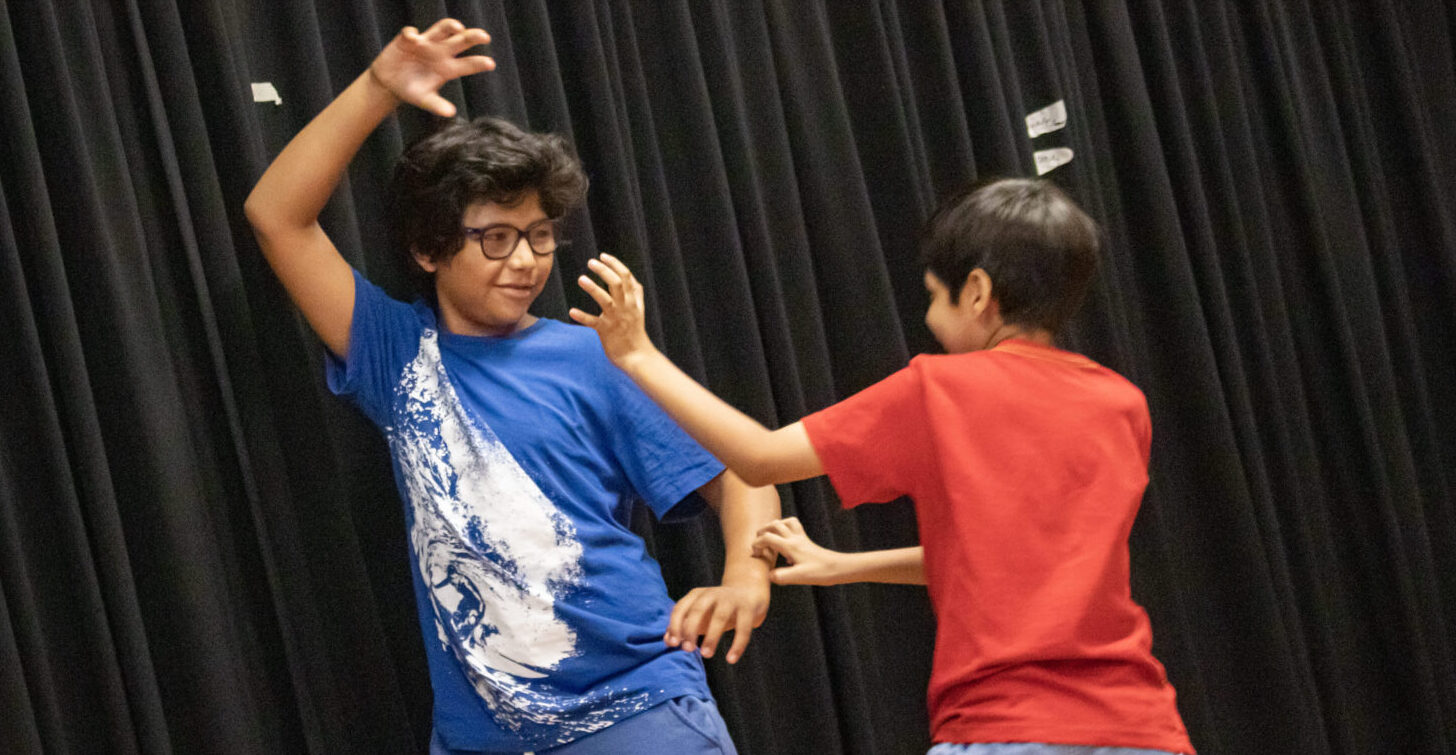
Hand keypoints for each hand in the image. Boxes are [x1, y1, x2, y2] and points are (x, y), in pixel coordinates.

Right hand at [370, 19, 494, 116]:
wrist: (390, 83)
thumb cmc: (412, 90)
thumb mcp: (424, 99)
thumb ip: (437, 105)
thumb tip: (451, 113)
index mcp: (448, 68)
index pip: (467, 64)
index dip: (478, 63)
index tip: (491, 64)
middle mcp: (440, 52)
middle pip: (460, 41)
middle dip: (472, 37)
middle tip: (484, 37)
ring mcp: (425, 43)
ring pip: (441, 30)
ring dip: (449, 27)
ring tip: (458, 27)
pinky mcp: (407, 40)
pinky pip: (410, 34)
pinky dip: (411, 34)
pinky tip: (412, 39)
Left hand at [569, 254, 655, 367]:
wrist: (637, 356)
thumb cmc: (635, 332)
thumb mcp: (640, 310)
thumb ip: (636, 294)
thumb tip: (632, 279)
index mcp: (633, 300)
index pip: (626, 276)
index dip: (615, 264)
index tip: (603, 256)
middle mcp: (625, 307)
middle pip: (616, 283)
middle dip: (604, 270)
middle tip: (591, 262)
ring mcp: (615, 319)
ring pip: (605, 300)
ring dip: (593, 288)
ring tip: (581, 279)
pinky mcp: (606, 331)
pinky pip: (593, 322)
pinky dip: (582, 316)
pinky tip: (572, 311)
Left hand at [664, 573, 769, 664]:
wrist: (748, 593)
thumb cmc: (717, 609)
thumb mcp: (698, 616)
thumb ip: (682, 627)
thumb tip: (668, 641)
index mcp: (696, 595)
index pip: (681, 608)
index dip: (675, 625)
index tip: (673, 643)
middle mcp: (712, 594)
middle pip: (698, 610)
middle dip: (690, 629)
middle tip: (687, 649)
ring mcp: (731, 600)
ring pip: (720, 617)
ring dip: (711, 637)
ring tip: (706, 655)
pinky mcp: (748, 608)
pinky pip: (743, 628)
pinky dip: (737, 645)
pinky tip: (731, 660)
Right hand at [751, 517, 844, 585]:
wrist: (839, 567)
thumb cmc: (821, 572)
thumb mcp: (799, 577)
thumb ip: (782, 576)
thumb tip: (768, 575)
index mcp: (790, 546)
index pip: (767, 537)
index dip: (757, 544)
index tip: (754, 554)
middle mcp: (795, 538)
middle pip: (775, 524)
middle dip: (763, 530)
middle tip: (758, 542)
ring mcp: (802, 538)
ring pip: (786, 522)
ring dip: (774, 526)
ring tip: (769, 537)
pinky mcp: (807, 541)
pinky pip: (795, 528)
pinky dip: (786, 530)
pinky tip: (786, 546)